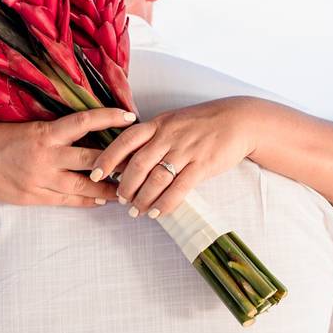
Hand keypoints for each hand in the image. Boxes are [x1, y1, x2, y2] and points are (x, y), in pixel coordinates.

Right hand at [0, 107, 136, 207]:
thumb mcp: (28, 128)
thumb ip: (56, 133)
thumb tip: (88, 130)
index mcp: (44, 133)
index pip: (83, 122)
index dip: (108, 118)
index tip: (129, 117)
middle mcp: (45, 157)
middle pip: (91, 159)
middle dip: (117, 162)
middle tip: (141, 160)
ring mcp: (40, 180)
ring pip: (83, 186)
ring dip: (107, 188)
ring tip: (128, 188)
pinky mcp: (33, 197)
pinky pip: (67, 201)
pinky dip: (86, 200)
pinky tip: (100, 200)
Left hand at [89, 97, 257, 217]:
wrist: (237, 120)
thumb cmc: (201, 123)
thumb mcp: (172, 122)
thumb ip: (151, 137)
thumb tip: (126, 159)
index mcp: (158, 124)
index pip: (126, 140)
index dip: (108, 158)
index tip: (95, 174)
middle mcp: (168, 136)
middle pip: (138, 164)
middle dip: (125, 185)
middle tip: (120, 199)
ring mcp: (186, 150)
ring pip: (157, 179)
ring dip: (143, 198)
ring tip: (137, 211)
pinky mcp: (203, 164)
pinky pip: (180, 188)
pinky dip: (166, 203)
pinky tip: (158, 212)